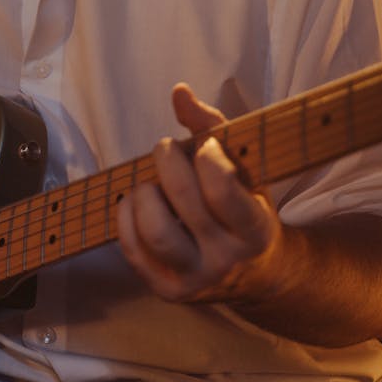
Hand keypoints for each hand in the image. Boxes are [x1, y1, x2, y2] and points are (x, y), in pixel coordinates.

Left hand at [117, 84, 284, 304]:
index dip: (207, 157)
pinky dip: (126, 217)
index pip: (224, 191)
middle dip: (167, 161)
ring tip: (150, 182)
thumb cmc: (246, 206)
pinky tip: (137, 201)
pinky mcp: (166, 289)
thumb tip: (179, 92)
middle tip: (165, 148)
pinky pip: (133, 250)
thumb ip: (214, 127)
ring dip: (144, 194)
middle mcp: (226, 260)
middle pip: (183, 202)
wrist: (255, 273)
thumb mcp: (246, 169)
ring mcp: (195, 280)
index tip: (204, 146)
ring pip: (156, 233)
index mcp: (255, 230)